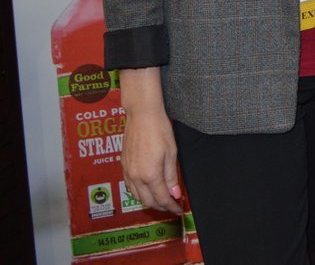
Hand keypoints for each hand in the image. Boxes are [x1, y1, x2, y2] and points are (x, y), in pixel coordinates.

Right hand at [119, 70, 182, 214]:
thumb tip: (175, 194)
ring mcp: (128, 172)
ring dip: (150, 201)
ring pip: (137, 196)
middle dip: (161, 207)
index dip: (172, 206)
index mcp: (150, 175)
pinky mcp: (124, 166)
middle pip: (148, 201)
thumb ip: (171, 176)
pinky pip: (130, 186)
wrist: (141, 116)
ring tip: (162, 200)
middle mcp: (136, 177)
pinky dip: (139, 193)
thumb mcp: (171, 153)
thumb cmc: (159, 131)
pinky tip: (148, 189)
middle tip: (173, 206)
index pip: (162, 198)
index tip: (179, 210)